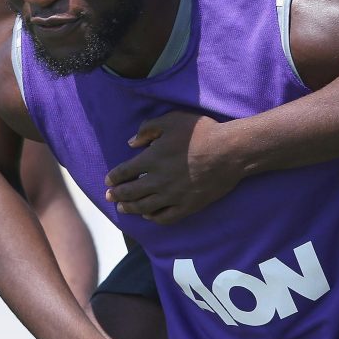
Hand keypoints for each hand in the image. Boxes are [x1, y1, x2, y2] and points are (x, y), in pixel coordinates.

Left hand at [105, 111, 243, 221]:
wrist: (229, 151)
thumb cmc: (202, 132)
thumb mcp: (172, 120)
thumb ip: (148, 128)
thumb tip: (131, 143)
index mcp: (152, 158)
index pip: (124, 172)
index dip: (113, 177)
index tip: (108, 180)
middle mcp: (158, 180)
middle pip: (130, 192)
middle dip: (116, 195)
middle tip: (109, 196)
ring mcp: (172, 196)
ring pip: (144, 207)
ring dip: (130, 208)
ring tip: (123, 208)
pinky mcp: (187, 206)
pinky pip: (165, 217)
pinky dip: (153, 218)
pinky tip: (149, 215)